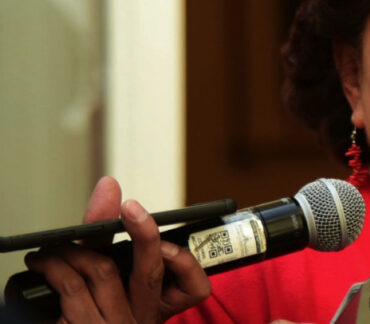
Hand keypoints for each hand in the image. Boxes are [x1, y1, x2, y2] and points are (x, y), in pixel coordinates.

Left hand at [23, 177, 210, 322]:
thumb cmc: (88, 308)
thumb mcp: (106, 274)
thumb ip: (107, 231)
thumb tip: (110, 187)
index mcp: (157, 309)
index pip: (195, 287)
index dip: (183, 259)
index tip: (168, 231)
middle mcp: (141, 320)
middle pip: (150, 271)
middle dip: (143, 232)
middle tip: (131, 207)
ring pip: (103, 272)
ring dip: (76, 249)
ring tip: (59, 245)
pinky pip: (70, 291)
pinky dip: (54, 270)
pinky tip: (46, 267)